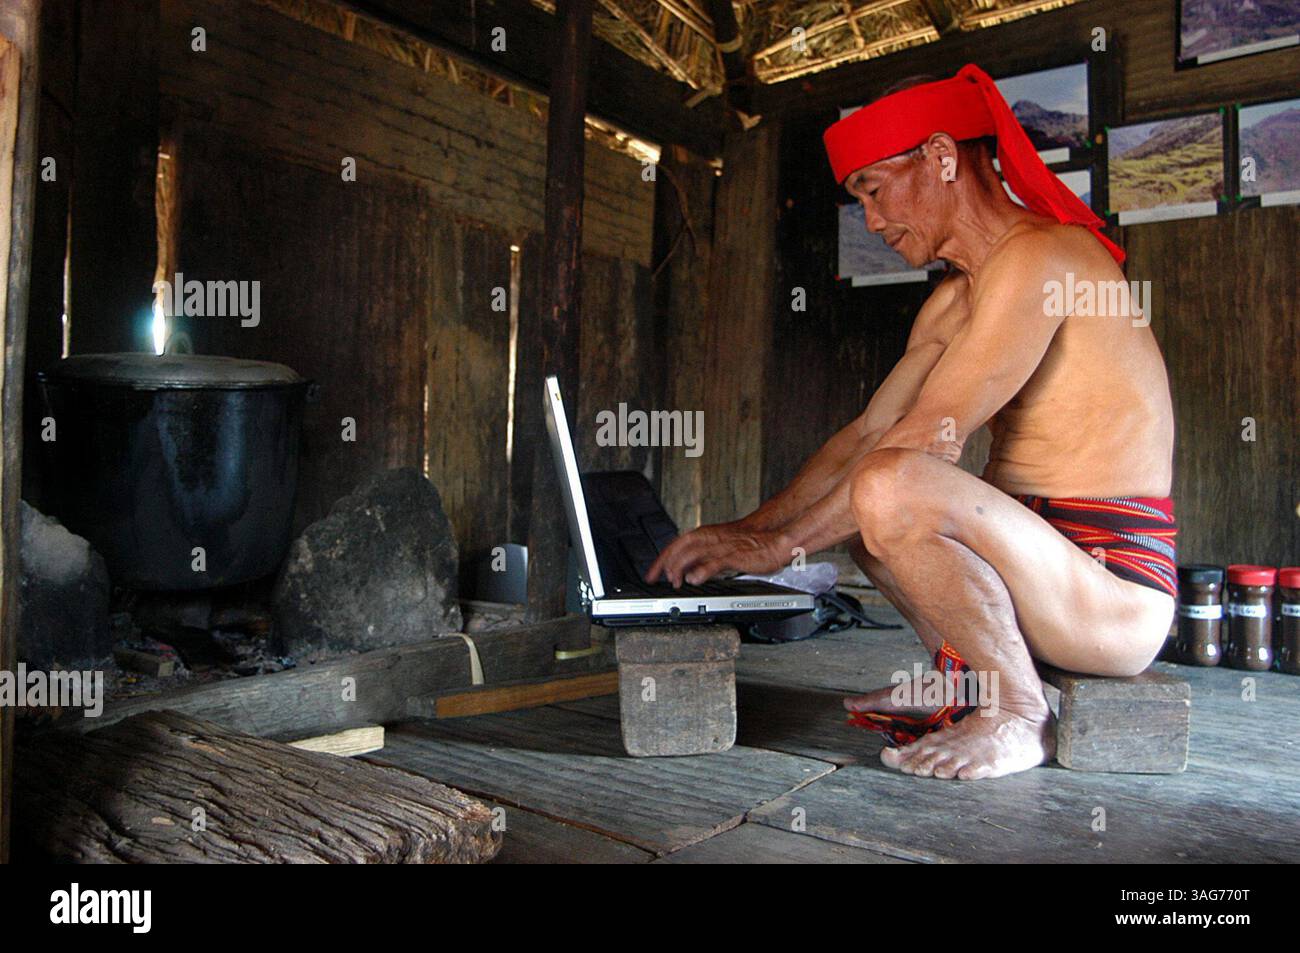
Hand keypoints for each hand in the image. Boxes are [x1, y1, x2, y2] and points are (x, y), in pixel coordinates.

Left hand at [645, 520, 791, 586]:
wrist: (775, 539)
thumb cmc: (750, 545)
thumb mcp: (721, 550)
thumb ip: (704, 559)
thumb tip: (686, 572)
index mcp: (707, 535)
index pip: (677, 544)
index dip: (662, 558)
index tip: (652, 572)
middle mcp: (711, 538)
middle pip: (680, 546)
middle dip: (665, 562)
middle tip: (656, 579)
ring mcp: (722, 546)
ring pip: (693, 552)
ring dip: (680, 567)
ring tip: (673, 581)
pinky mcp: (734, 555)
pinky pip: (715, 562)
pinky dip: (702, 570)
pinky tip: (693, 579)